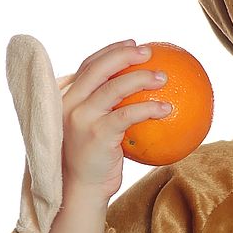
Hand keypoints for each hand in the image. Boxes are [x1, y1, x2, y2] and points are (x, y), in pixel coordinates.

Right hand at [60, 39, 170, 202]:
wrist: (80, 189)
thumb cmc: (93, 158)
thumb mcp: (94, 127)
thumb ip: (106, 107)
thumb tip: (142, 88)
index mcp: (66, 97)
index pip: (88, 65)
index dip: (110, 51)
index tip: (133, 43)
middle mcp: (68, 103)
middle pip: (98, 68)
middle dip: (124, 54)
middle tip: (149, 52)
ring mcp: (80, 118)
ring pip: (114, 87)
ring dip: (142, 78)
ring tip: (164, 77)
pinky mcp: (96, 134)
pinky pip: (128, 114)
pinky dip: (149, 108)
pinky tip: (167, 109)